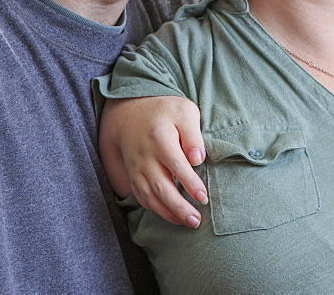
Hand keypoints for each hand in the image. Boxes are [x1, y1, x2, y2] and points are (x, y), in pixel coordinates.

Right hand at [98, 96, 207, 227]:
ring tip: (187, 223)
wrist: (131, 110)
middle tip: (196, 221)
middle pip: (161, 187)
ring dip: (168, 213)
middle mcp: (145, 156)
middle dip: (179, 207)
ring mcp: (136, 167)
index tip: (203, 197)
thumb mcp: (184, 111)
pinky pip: (140, 196)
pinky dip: (155, 209)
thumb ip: (193, 134)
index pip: (176, 166)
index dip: (190, 184)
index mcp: (159, 138)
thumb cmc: (165, 111)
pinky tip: (171, 215)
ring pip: (149, 196)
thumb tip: (198, 159)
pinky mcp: (132, 174)